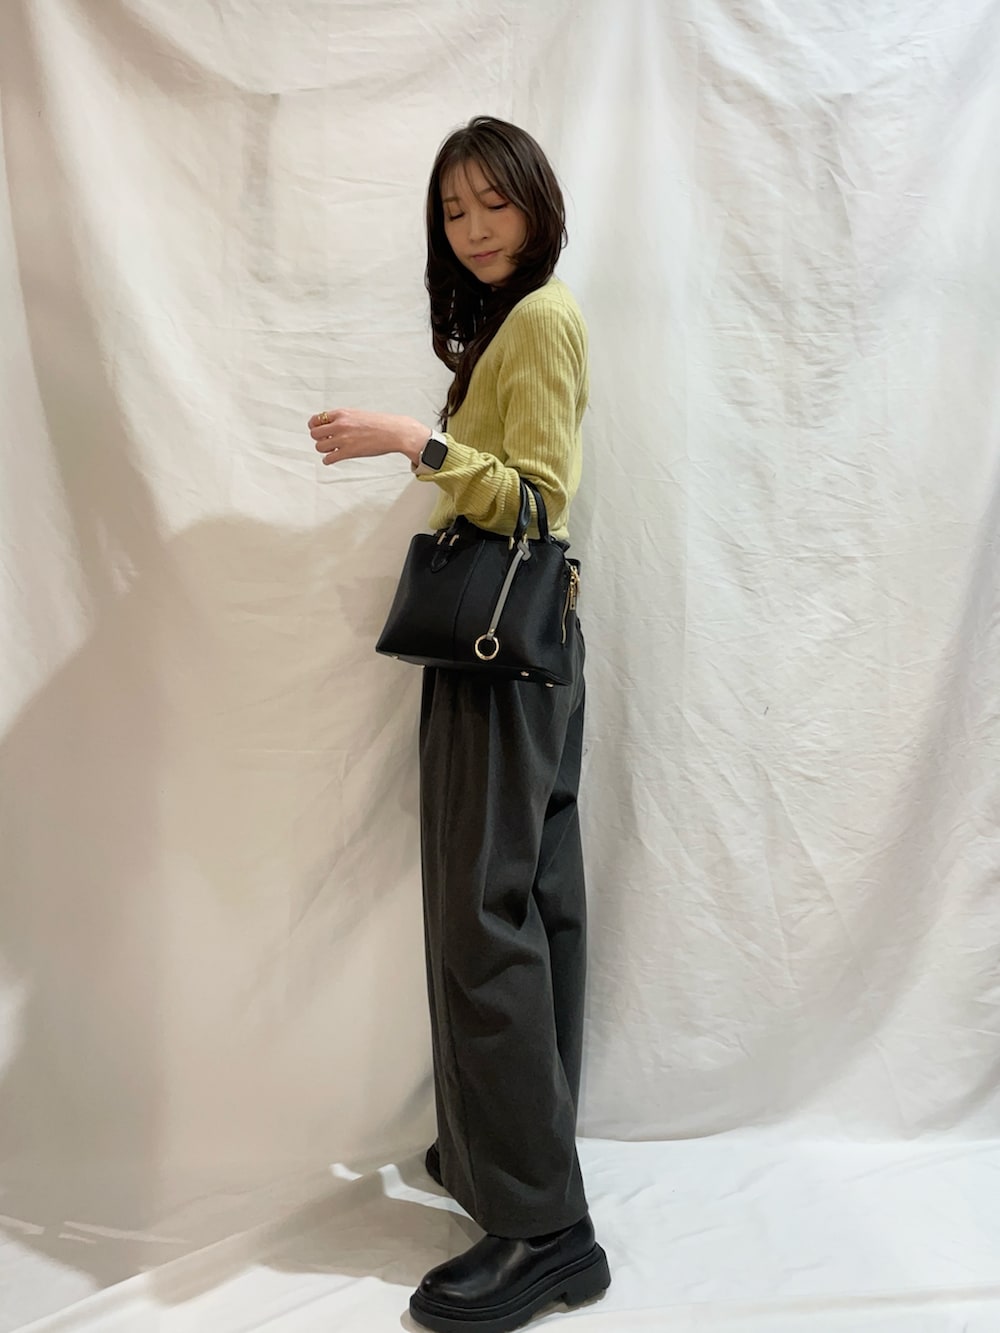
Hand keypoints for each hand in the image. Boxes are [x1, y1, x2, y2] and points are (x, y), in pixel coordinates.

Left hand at [308, 409, 428, 466]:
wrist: (394, 432)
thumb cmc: (380, 423)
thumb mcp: (357, 414)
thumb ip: (343, 418)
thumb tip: (330, 425)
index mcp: (341, 413)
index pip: (316, 420)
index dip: (314, 426)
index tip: (318, 431)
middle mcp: (340, 425)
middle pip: (314, 434)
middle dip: (319, 439)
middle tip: (327, 441)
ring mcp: (344, 439)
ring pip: (319, 447)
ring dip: (324, 450)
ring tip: (333, 450)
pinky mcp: (349, 452)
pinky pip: (328, 459)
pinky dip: (328, 460)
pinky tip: (333, 459)